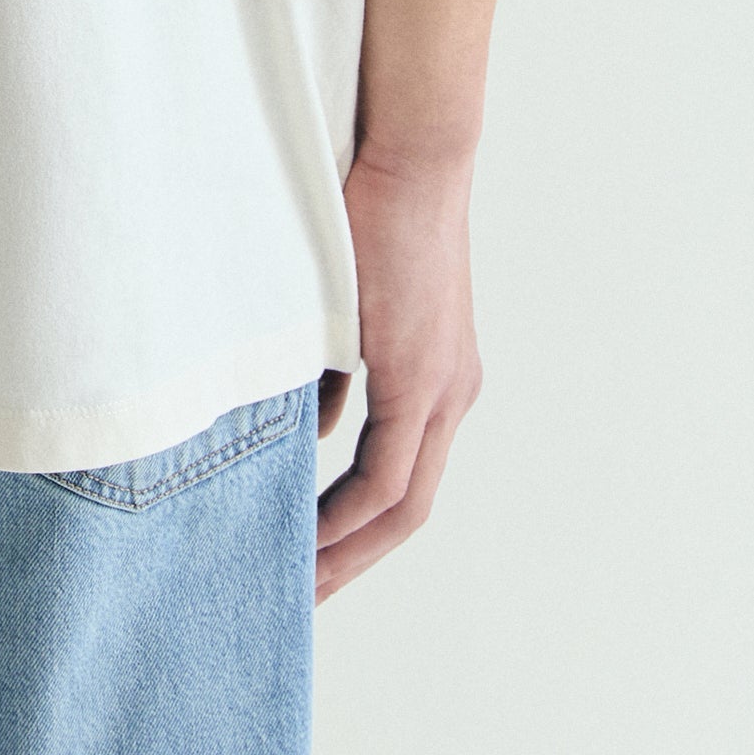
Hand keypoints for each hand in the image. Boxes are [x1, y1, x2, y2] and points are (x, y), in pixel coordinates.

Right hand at [315, 147, 482, 600]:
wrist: (412, 159)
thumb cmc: (367, 215)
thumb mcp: (346, 311)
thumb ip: (334, 373)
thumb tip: (310, 428)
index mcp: (437, 381)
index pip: (401, 483)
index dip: (357, 530)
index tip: (311, 558)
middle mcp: (451, 395)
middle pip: (409, 510)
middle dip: (354, 558)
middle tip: (304, 595)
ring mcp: (443, 387)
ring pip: (403, 498)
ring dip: (350, 543)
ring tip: (302, 576)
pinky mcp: (423, 373)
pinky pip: (388, 468)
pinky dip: (350, 504)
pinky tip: (310, 527)